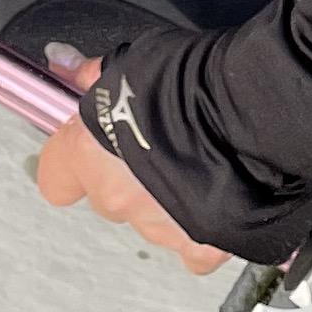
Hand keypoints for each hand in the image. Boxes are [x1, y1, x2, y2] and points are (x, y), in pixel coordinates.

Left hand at [34, 45, 225, 275]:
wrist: (256, 113)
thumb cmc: (190, 80)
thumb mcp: (132, 62)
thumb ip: (94, 76)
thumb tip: (65, 65)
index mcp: (88, 155)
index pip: (55, 178)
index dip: (72, 164)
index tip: (92, 149)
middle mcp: (116, 199)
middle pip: (109, 198)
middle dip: (129, 179)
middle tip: (161, 147)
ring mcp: (159, 229)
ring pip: (152, 221)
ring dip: (167, 202)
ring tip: (200, 166)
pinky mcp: (202, 249)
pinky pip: (193, 248)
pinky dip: (203, 231)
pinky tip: (220, 199)